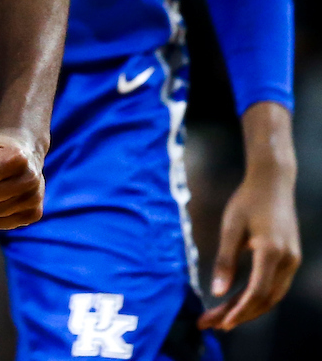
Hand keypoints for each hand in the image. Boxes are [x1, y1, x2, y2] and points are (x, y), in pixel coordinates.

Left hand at [198, 164, 300, 330]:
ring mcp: (292, 261)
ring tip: (222, 317)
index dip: (239, 311)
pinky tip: (239, 302)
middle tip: (213, 324)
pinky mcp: (290, 259)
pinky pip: (275, 287)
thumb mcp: (231, 226)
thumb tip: (217, 292)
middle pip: (265, 300)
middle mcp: (287, 260)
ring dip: (248, 310)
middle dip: (239, 315)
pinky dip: (257, 298)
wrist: (273, 182)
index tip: (221, 322)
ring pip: (272, 297)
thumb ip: (225, 260)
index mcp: (272, 251)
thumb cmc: (248, 200)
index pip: (257, 292)